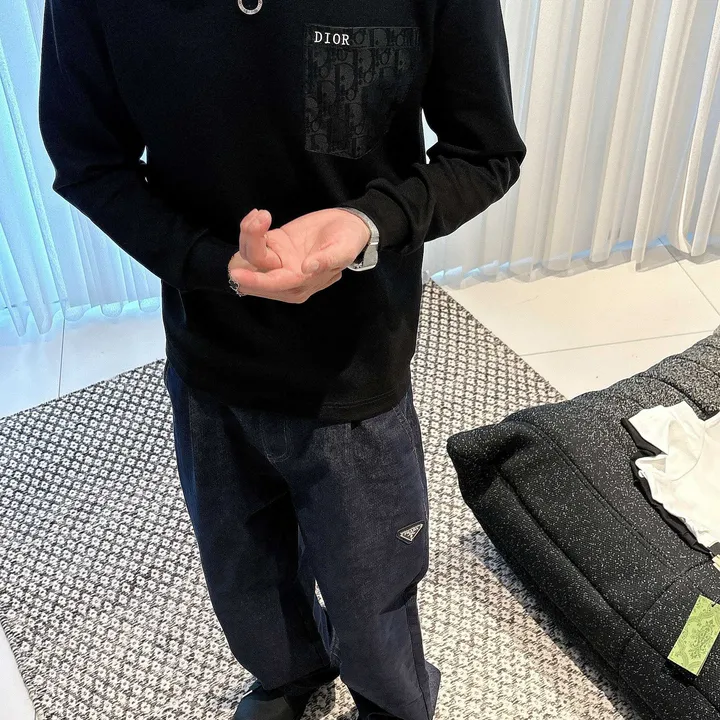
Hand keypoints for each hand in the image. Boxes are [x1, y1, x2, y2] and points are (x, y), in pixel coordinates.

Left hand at [229, 208, 370, 302]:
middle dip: (250, 245)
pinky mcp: (273, 245)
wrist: (349, 225)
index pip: (274, 285)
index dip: (256, 281)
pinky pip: (251, 241)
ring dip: (249, 232)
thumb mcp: (344, 250)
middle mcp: (285, 277)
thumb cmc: (349, 241)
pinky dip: (250, 228)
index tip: (237, 275)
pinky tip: (258, 215)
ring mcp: (277, 261)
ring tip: (261, 214)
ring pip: (249, 254)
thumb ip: (327, 260)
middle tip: (259, 220)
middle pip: (254, 270)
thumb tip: (308, 268)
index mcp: (302, 284)